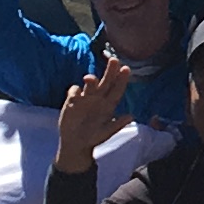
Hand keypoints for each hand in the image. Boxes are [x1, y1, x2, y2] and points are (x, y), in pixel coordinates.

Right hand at [53, 53, 132, 172]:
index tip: (126, 69)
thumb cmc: (94, 138)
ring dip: (91, 80)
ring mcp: (86, 98)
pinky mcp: (72, 100)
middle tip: (114, 60)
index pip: (117, 89)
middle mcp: (99, 98)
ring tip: (90, 80)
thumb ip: (117, 125)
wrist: (76, 143)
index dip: (122, 79)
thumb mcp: (106, 133)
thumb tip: (131, 116)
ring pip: (90, 84)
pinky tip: (75, 95)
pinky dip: (75, 90)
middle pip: (106, 81)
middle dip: (110, 71)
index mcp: (109, 105)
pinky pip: (74, 90)